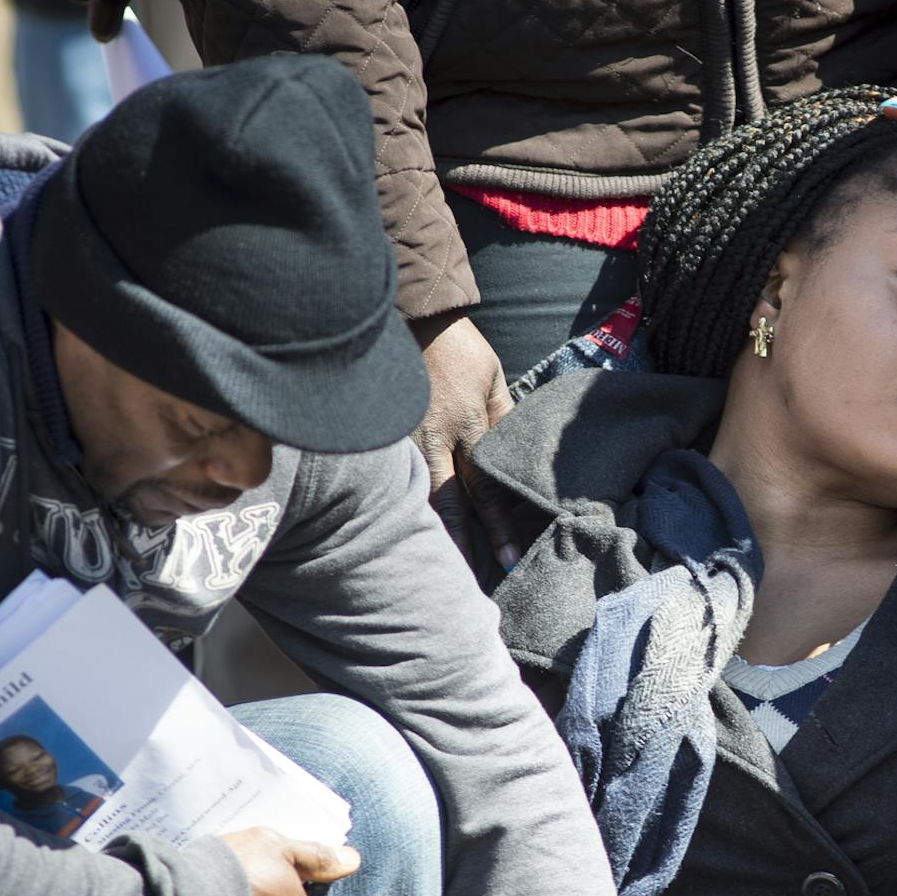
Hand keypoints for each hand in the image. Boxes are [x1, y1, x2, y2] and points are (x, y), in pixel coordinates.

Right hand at [412, 310, 514, 556]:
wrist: (409, 315)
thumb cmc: (458, 348)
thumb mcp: (493, 379)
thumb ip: (503, 419)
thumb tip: (515, 458)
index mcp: (469, 423)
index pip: (486, 487)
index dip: (498, 525)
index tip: (509, 557)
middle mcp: (435, 437)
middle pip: (450, 503)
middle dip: (464, 544)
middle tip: (474, 580)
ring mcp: (403, 438)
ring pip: (417, 497)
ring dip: (430, 534)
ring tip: (434, 570)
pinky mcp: (382, 437)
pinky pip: (393, 479)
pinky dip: (400, 508)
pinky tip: (398, 535)